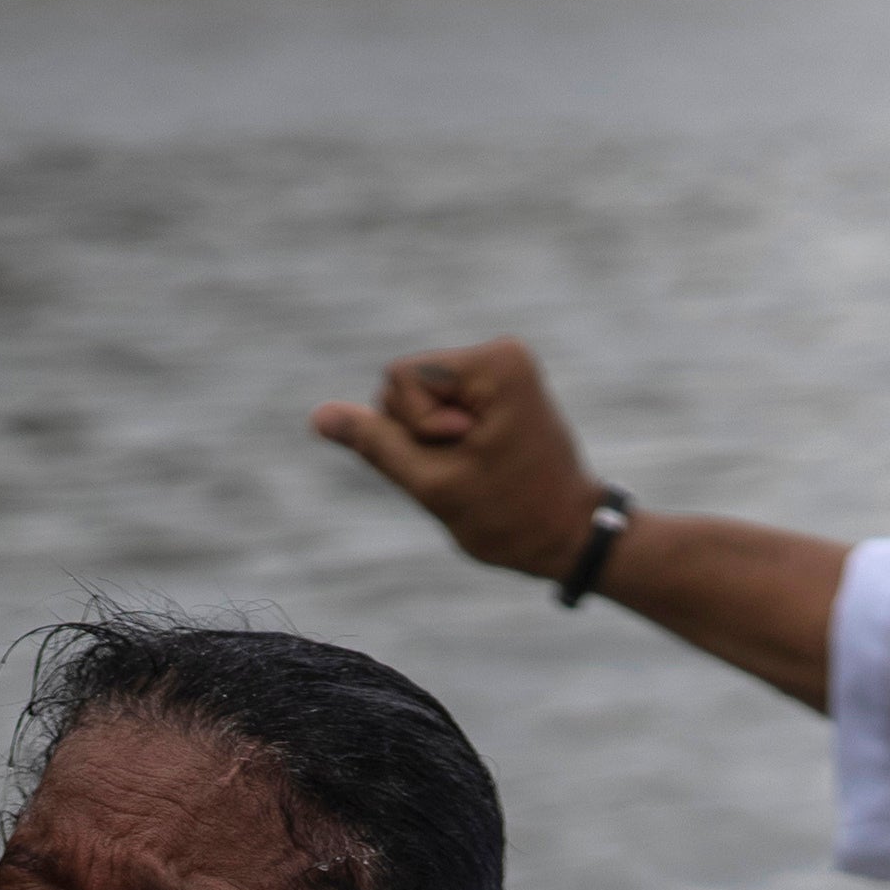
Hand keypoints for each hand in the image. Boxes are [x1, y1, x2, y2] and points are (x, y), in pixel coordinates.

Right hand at [309, 337, 609, 582]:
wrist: (569, 535)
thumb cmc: (511, 517)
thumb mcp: (433, 484)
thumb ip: (375, 444)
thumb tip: (320, 417)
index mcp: (496, 364)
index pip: (400, 377)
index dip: (413, 426)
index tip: (465, 453)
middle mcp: (501, 354)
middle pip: (405, 383)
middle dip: (420, 432)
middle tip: (471, 467)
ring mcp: (500, 370)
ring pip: (415, 399)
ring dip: (431, 441)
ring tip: (477, 467)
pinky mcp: (496, 389)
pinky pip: (437, 407)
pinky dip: (445, 440)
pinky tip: (478, 461)